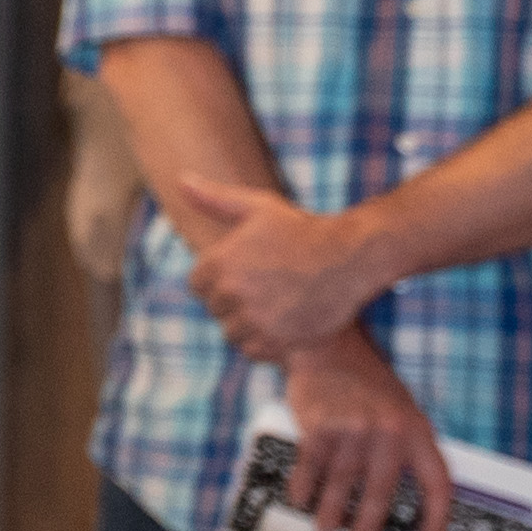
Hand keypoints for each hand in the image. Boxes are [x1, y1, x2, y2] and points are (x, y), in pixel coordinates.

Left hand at [180, 177, 394, 360]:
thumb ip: (214, 198)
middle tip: (266, 288)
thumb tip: (180, 179)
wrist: (350, 257)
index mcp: (219, 263)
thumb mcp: (258, 207)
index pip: (197, 286)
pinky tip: (283, 324)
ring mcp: (255, 319)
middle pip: (215, 309)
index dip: (218, 280)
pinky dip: (264, 342)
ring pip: (232, 332)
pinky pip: (253, 351)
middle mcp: (232, 293)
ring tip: (274, 305)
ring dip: (247, 324)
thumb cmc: (303, 229)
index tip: (244, 273)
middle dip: (233, 301)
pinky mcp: (278, 341)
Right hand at [277, 328, 455, 530]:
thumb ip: (402, 446)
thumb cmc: (365, 380)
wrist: (327, 345)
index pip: (437, 483)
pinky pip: (311, 469)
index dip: (436, 517)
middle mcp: (387, 432)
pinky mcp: (318, 427)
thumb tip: (394, 496)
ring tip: (326, 530)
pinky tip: (301, 500)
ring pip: (343, 486)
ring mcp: (352, 430)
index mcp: (417, 430)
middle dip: (368, 525)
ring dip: (332, 514)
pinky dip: (304, 488)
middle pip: (382, 493)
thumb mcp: (400, 408)